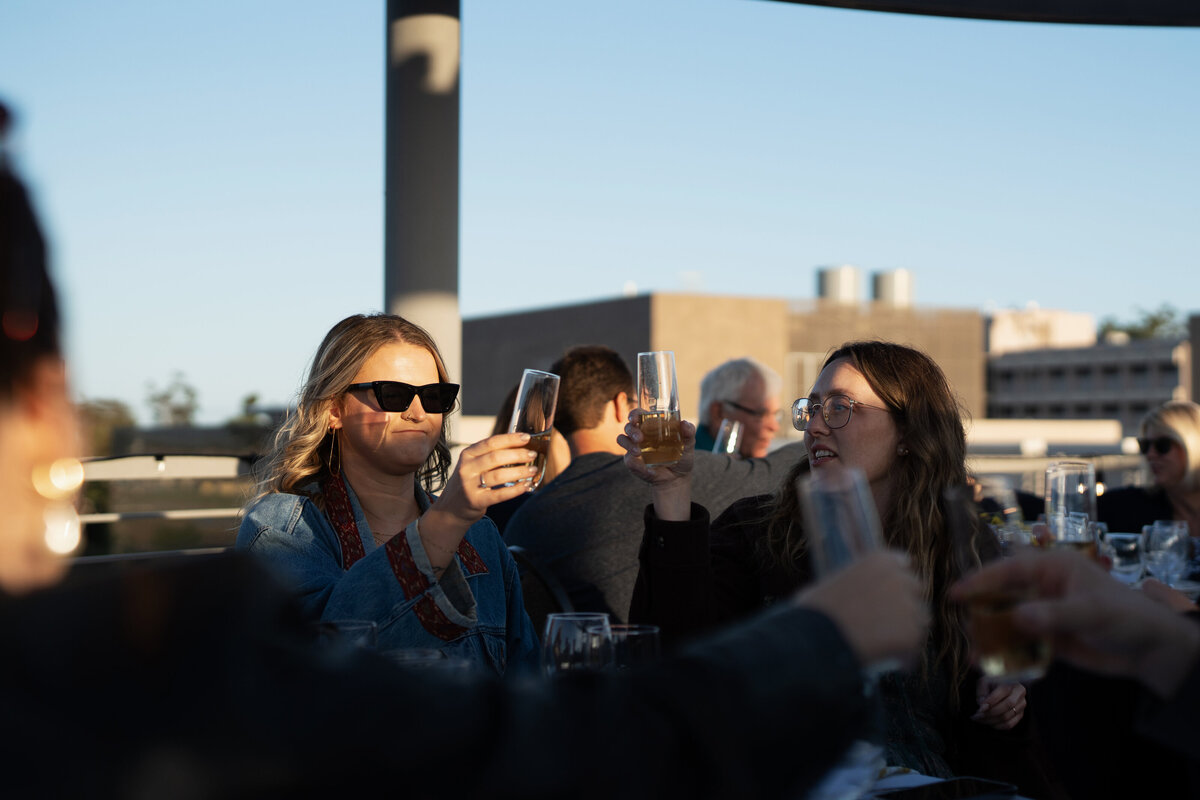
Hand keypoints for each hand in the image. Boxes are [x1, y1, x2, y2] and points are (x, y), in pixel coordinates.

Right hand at [434, 432, 539, 523]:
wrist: (451, 509)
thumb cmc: (468, 483)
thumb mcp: (473, 465)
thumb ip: (490, 456)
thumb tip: (520, 447)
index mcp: (467, 455)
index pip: (491, 442)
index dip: (510, 439)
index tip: (526, 437)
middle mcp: (466, 468)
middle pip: (496, 457)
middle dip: (518, 454)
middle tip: (532, 455)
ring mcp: (469, 485)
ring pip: (499, 475)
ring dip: (519, 472)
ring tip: (532, 470)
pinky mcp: (475, 501)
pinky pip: (499, 494)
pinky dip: (515, 490)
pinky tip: (525, 486)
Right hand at [617, 408, 695, 520]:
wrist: (677, 478)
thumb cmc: (682, 457)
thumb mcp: (689, 445)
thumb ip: (689, 434)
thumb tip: (685, 424)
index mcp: (652, 426)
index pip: (638, 415)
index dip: (634, 414)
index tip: (634, 417)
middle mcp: (641, 434)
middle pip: (628, 426)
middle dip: (631, 430)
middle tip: (640, 438)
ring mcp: (635, 448)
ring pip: (622, 439)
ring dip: (627, 444)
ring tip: (638, 452)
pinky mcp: (633, 462)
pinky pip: (628, 460)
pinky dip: (636, 465)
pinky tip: (649, 471)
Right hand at [797, 551, 928, 669]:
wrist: (815, 637)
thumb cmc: (814, 612)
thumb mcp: (831, 583)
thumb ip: (854, 582)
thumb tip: (855, 594)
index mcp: (879, 560)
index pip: (902, 563)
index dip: (897, 580)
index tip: (892, 593)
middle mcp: (898, 578)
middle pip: (916, 590)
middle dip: (907, 603)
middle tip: (893, 622)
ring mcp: (907, 606)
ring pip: (920, 619)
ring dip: (909, 629)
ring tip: (894, 646)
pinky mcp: (911, 633)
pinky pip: (915, 645)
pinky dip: (907, 655)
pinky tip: (895, 663)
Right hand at [953, 550, 1199, 697]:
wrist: (1151, 651)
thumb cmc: (1126, 616)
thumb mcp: (1092, 612)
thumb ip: (1054, 615)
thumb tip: (1018, 618)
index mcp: (1052, 567)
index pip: (1009, 569)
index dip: (981, 580)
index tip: (956, 593)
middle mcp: (1043, 587)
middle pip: (1002, 595)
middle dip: (981, 612)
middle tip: (963, 629)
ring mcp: (1044, 613)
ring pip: (1008, 621)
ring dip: (991, 637)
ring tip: (975, 655)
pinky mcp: (1048, 638)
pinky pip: (1020, 644)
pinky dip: (1006, 654)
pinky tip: (991, 667)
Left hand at [971, 678, 1025, 729]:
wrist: (1000, 686)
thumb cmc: (990, 684)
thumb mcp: (984, 682)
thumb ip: (982, 692)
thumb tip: (982, 706)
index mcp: (1012, 682)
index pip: (1002, 692)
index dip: (990, 702)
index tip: (980, 709)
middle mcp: (1020, 694)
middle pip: (1006, 706)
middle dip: (989, 713)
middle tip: (977, 716)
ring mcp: (1022, 705)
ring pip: (1007, 717)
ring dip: (991, 721)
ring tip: (980, 719)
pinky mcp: (1020, 715)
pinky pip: (1009, 725)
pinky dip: (997, 726)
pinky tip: (988, 722)